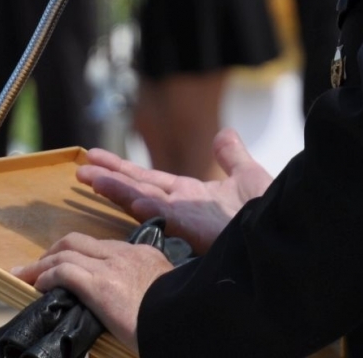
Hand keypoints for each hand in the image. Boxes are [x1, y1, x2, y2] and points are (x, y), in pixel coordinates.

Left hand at [13, 233, 172, 351]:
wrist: (186, 319)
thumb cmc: (178, 314)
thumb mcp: (166, 294)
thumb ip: (148, 292)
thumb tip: (137, 307)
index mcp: (143, 255)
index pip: (103, 247)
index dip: (80, 253)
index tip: (68, 264)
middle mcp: (125, 254)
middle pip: (79, 241)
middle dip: (55, 250)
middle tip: (39, 265)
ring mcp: (111, 267)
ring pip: (66, 252)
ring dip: (41, 264)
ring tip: (25, 274)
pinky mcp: (99, 284)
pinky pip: (63, 271)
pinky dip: (45, 276)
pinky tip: (36, 285)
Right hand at [77, 128, 271, 254]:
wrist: (283, 229)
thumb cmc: (268, 210)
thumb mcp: (247, 175)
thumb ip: (231, 155)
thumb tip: (223, 134)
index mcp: (189, 196)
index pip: (148, 180)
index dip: (122, 170)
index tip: (95, 158)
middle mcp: (181, 207)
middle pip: (136, 187)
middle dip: (108, 178)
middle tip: (79, 167)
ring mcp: (186, 217)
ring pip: (142, 200)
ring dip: (116, 189)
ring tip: (87, 176)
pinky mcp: (196, 227)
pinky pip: (166, 214)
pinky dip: (147, 207)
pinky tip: (131, 198)